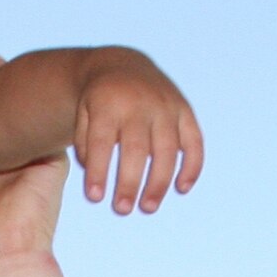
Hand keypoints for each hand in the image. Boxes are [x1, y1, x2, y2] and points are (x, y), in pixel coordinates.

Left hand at [72, 49, 203, 213]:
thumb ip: (85, 144)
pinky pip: (194, 141)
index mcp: (109, 104)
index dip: (99, 171)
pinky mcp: (184, 111)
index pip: (102, 142)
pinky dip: (192, 165)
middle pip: (137, 149)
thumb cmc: (99, 102)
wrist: (123, 66)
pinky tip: (182, 188)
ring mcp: (166, 107)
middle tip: (122, 209)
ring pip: (167, 149)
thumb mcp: (83, 114)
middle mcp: (140, 105)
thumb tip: (97, 178)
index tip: (95, 198)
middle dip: (130, 182)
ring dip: (159, 181)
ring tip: (148, 207)